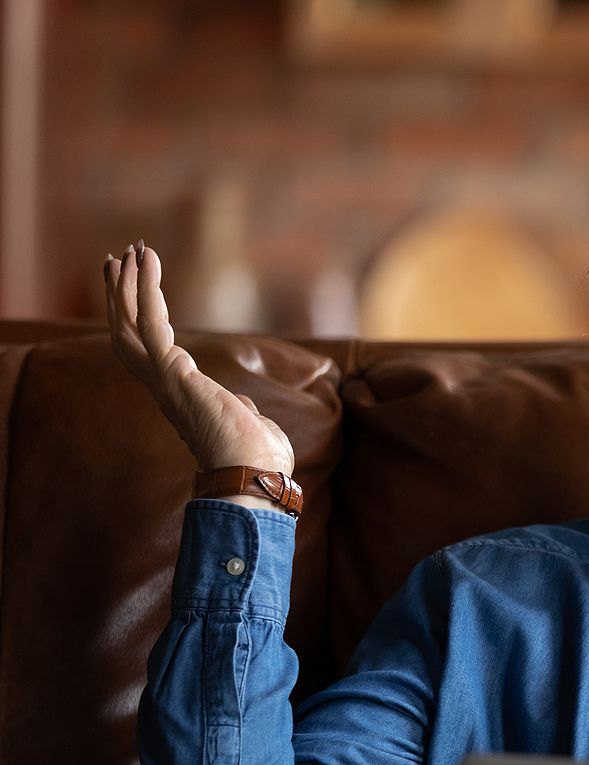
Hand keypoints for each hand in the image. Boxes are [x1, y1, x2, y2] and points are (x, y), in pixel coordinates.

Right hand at [104, 241, 295, 475]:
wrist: (255, 475)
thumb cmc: (258, 457)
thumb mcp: (246, 424)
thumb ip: (237, 409)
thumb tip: (244, 408)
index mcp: (180, 395)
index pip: (149, 351)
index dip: (139, 318)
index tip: (138, 290)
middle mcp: (163, 386)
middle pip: (128, 333)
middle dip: (122, 296)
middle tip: (117, 259)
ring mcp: (164, 379)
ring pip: (130, 324)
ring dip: (127, 286)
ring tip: (127, 252)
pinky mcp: (172, 371)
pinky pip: (150, 322)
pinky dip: (146, 289)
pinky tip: (145, 260)